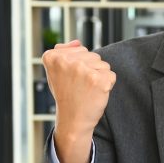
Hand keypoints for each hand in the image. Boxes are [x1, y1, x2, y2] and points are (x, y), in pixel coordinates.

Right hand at [42, 40, 116, 162]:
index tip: (70, 79)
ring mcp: (83, 70)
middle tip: (79, 87)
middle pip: (93, 55)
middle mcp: (67, 61)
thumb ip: (64, 53)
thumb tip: (77, 42)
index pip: (79, 49)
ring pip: (103, 65)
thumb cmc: (66, 95)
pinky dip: (107, 85)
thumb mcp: (57, 72)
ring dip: (99, 77)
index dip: (78, 64)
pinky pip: (111, 75)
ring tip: (87, 90)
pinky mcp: (98, 80)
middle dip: (90, 70)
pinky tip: (95, 94)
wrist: (72, 120)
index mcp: (53, 57)